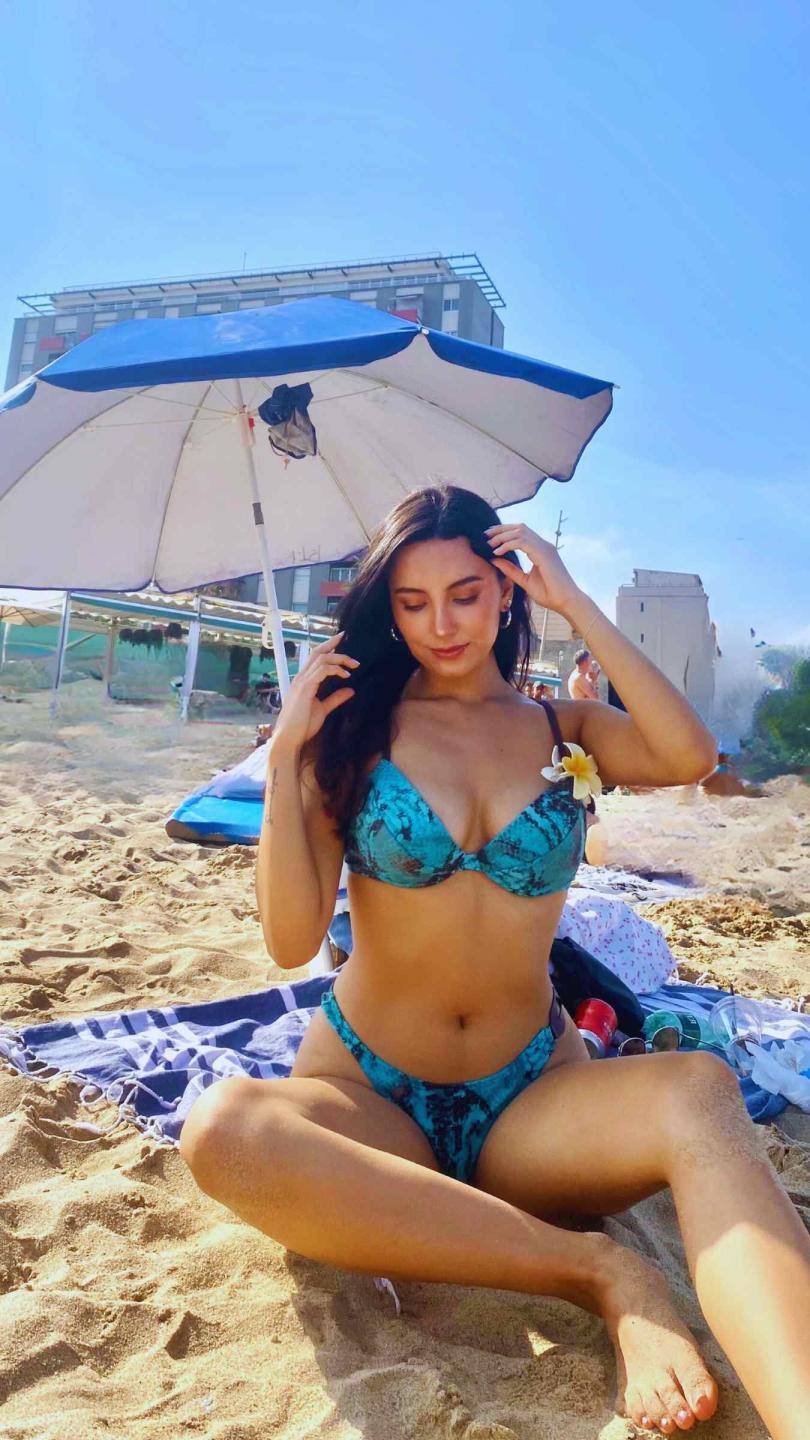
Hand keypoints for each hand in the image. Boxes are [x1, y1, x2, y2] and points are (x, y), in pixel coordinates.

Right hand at [269, 631, 358, 757]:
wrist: (289, 738)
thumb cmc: (302, 726)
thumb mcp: (323, 709)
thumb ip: (335, 698)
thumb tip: (351, 690)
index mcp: (303, 681)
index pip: (315, 658)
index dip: (328, 647)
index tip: (341, 640)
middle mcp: (301, 678)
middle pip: (317, 652)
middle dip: (333, 644)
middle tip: (347, 638)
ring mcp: (302, 682)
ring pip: (322, 659)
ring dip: (340, 658)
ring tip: (354, 665)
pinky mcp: (305, 688)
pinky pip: (322, 671)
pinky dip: (336, 669)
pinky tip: (346, 676)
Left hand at [484, 523, 581, 616]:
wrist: (566, 601)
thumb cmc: (549, 593)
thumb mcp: (525, 580)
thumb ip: (511, 570)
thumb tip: (494, 559)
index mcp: (541, 550)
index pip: (521, 533)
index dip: (504, 531)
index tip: (489, 536)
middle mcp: (544, 545)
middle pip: (519, 527)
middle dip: (500, 529)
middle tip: (485, 535)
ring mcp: (545, 547)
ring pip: (520, 531)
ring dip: (503, 535)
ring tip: (490, 544)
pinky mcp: (544, 553)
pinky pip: (522, 542)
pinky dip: (508, 544)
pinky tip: (498, 551)